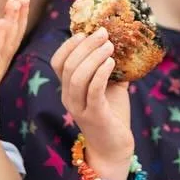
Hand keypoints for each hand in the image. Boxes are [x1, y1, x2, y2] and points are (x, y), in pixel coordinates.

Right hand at [51, 29, 133, 175]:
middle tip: (104, 33)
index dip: (68, 45)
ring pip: (78, 76)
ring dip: (94, 57)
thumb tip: (121, 42)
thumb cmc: (112, 114)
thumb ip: (109, 67)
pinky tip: (111, 63)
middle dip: (86, 45)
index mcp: (69, 89)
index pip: (58, 62)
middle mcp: (69, 97)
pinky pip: (92, 91)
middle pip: (69, 65)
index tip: (85, 32)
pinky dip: (101, 74)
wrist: (114, 147)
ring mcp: (79, 107)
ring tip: (110, 46)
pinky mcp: (94, 115)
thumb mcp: (110, 86)